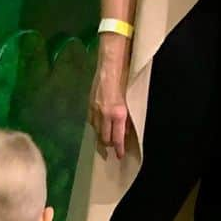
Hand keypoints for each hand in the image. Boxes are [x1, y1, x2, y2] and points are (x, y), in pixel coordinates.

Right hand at [88, 38, 130, 159]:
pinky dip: (95, 126)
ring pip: (96, 131)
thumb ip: (127, 118)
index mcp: (118, 114)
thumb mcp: (131, 100)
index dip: (119, 149)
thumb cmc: (125, 79)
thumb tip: (125, 131)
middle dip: (109, 146)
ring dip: (101, 137)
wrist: (111, 64)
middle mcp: (106, 114)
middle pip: (105, 138)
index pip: (118, 138)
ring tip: (105, 141)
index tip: (120, 156)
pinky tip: (98, 127)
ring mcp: (96, 110)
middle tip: (112, 149)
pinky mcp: (89, 104)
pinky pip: (91, 121)